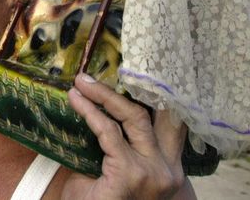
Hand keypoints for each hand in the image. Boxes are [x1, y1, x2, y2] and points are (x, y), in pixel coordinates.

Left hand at [61, 74, 188, 199]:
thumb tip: (101, 111)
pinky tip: (76, 101)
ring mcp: (153, 172)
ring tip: (80, 83)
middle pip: (156, 115)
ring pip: (134, 117)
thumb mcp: (121, 175)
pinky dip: (90, 113)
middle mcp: (168, 169)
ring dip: (104, 95)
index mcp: (171, 168)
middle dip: (125, 90)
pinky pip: (108, 133)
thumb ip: (119, 148)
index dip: (158, 96)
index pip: (173, 124)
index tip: (137, 74)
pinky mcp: (130, 174)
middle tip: (91, 77)